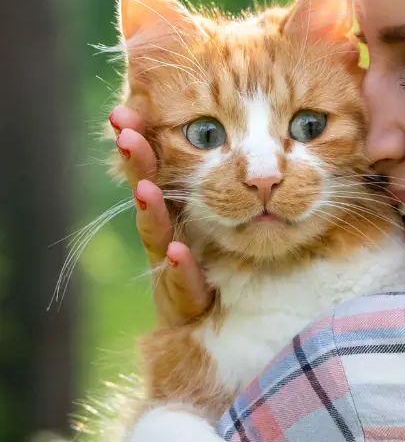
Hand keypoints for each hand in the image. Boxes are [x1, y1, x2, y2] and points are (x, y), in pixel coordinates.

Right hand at [109, 105, 211, 326]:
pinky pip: (183, 284)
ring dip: (151, 210)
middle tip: (125, 132)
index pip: (156, 169)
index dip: (140, 141)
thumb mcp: (230, 220)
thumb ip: (229, 182)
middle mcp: (168, 235)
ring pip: (158, 236)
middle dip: (138, 163)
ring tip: (144, 187)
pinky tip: (177, 251)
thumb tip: (243, 120)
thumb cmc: (223, 267)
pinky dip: (180, 267)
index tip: (125, 111)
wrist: (220, 329)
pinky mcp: (184, 303)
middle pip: (149, 195)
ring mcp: (172, 268)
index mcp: (177, 211)